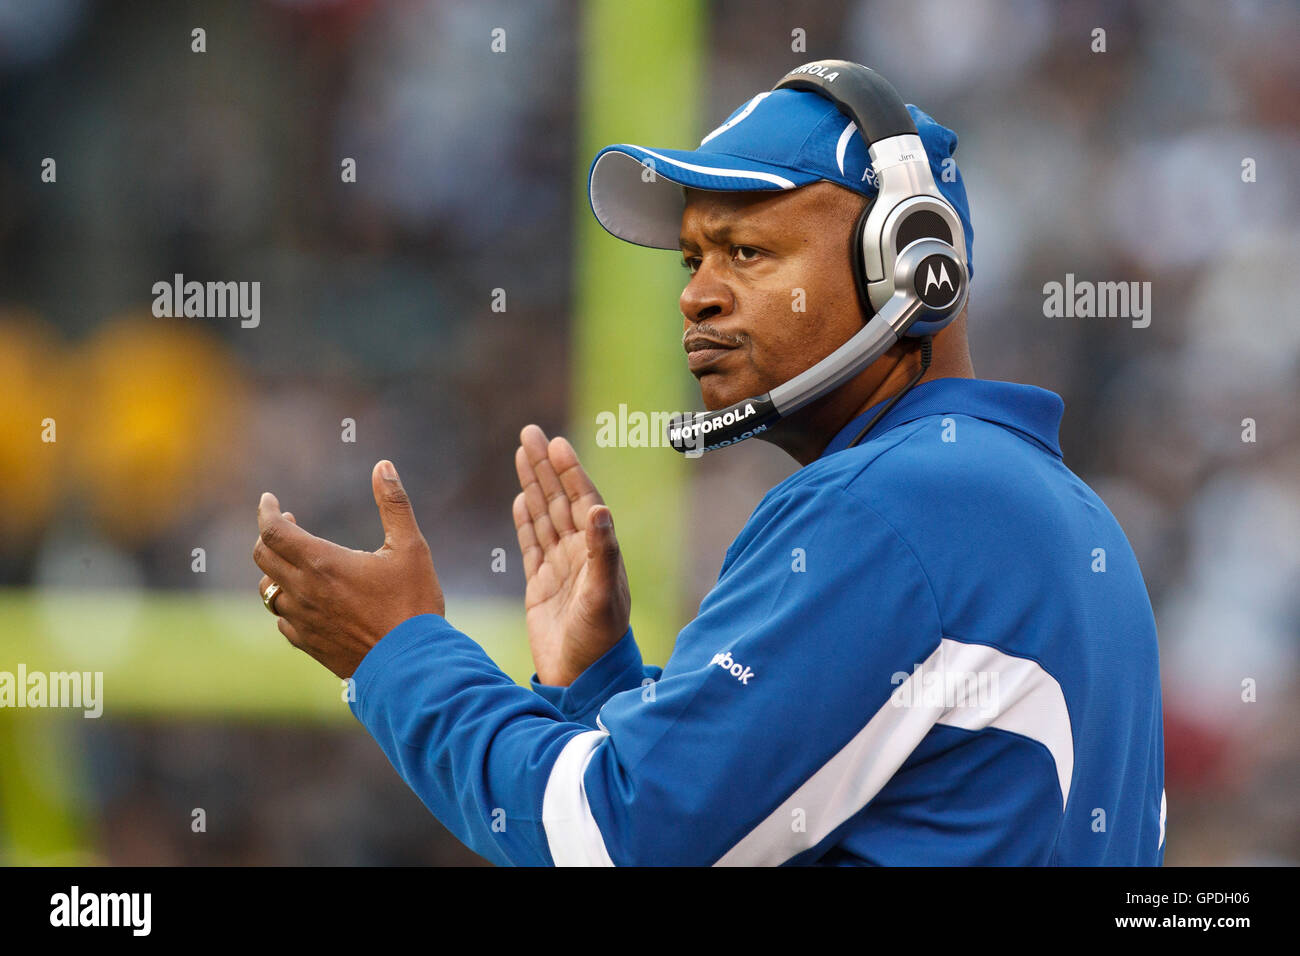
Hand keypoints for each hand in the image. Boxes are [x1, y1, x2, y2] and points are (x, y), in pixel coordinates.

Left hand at [253, 460, 443, 678]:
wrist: (411, 666)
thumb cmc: (413, 605)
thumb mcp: (411, 547)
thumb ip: (394, 504)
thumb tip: (383, 466)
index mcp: (321, 563)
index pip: (272, 531)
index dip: (266, 512)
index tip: (270, 501)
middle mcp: (303, 591)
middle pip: (263, 556)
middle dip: (269, 535)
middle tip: (288, 524)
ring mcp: (302, 621)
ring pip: (267, 590)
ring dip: (275, 570)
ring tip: (295, 561)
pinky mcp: (309, 644)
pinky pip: (282, 620)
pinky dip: (286, 603)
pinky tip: (304, 601)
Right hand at [514, 425, 629, 686]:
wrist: (581, 678)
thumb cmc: (598, 640)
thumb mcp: (601, 596)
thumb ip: (601, 552)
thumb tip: (598, 509)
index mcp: (598, 550)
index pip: (582, 499)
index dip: (569, 471)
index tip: (556, 442)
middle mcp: (580, 553)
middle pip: (559, 499)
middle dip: (545, 466)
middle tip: (529, 432)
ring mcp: (560, 568)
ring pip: (543, 516)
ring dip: (533, 485)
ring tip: (522, 453)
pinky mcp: (541, 585)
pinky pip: (531, 543)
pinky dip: (525, 520)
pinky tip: (520, 498)